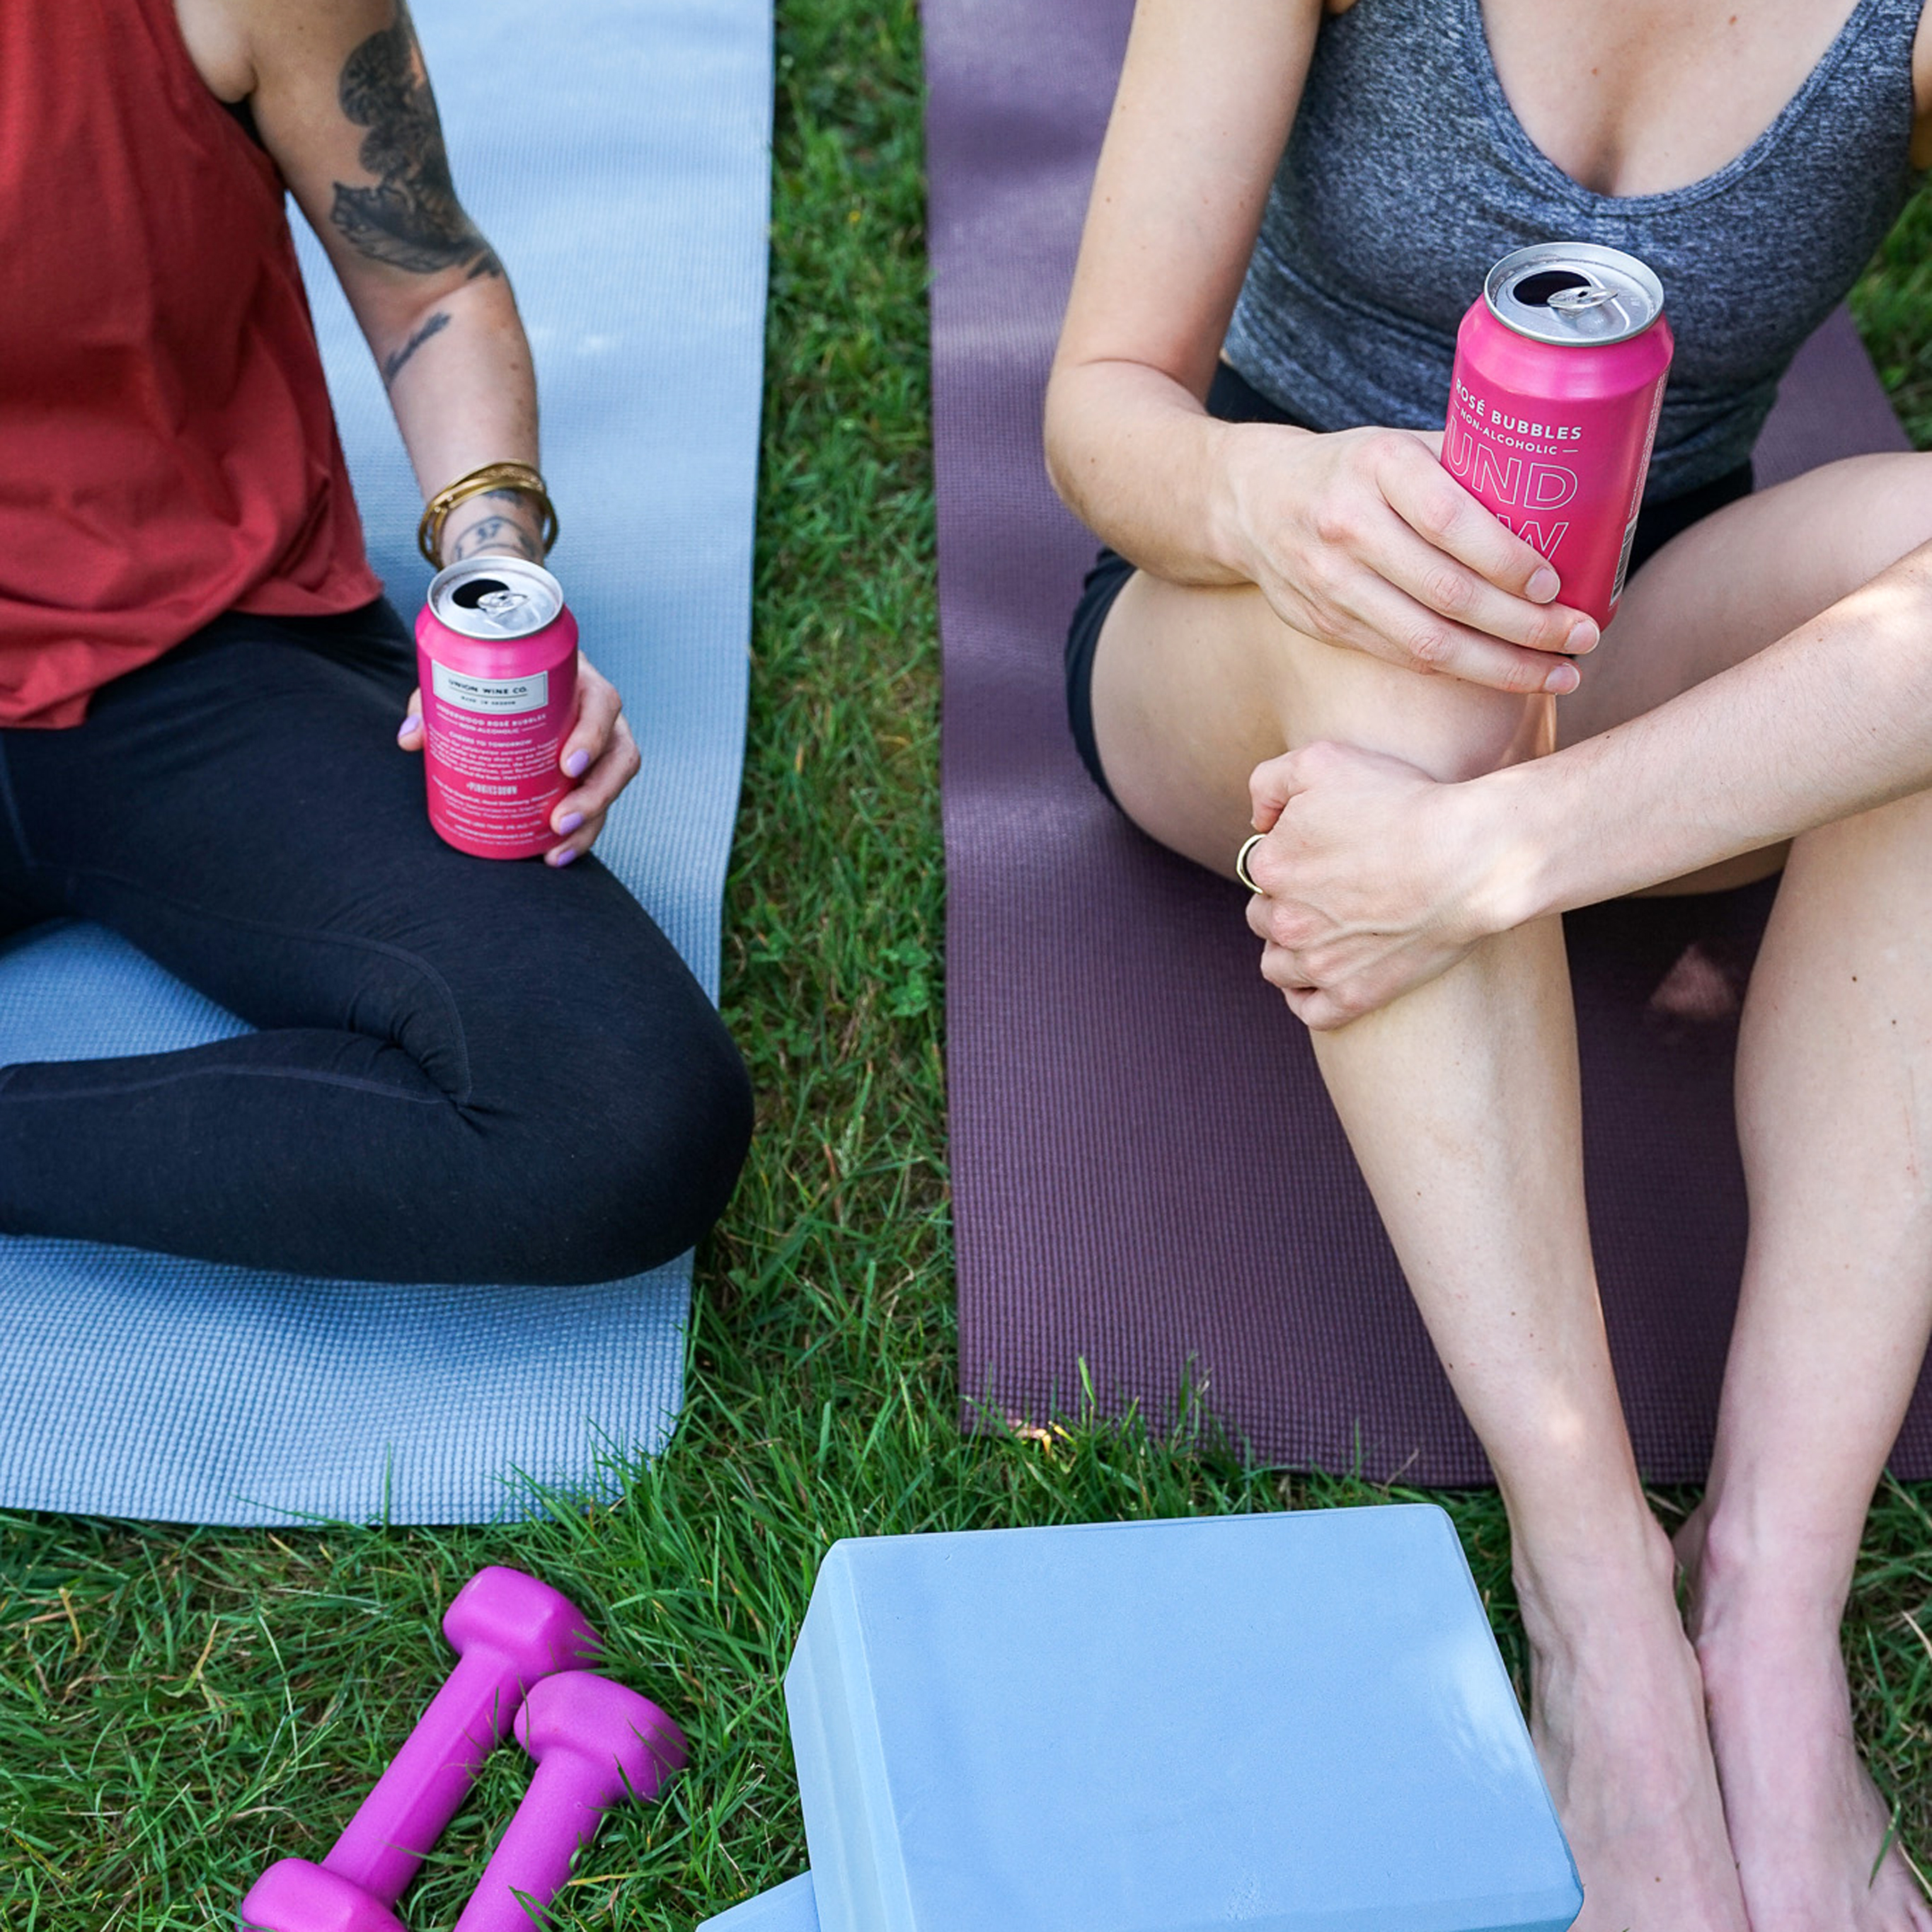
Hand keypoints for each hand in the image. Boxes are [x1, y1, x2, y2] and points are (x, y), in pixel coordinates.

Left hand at [396, 652, 640, 867]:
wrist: (508, 681)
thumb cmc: (494, 679)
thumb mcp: (466, 682)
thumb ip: (437, 701)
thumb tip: (410, 737)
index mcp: (577, 681)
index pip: (602, 703)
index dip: (593, 734)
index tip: (567, 765)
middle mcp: (598, 715)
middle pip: (619, 753)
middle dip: (596, 793)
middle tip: (558, 821)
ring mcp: (601, 747)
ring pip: (614, 784)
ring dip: (592, 819)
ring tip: (557, 847)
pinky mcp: (591, 774)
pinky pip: (600, 806)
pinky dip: (582, 834)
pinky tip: (555, 855)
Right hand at [1222, 422, 1598, 693]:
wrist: (1250, 501)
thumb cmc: (1351, 469)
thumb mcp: (1398, 446)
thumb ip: (1464, 469)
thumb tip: (1563, 500)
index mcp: (1376, 466)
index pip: (1448, 519)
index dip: (1506, 558)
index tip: (1555, 582)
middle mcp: (1347, 525)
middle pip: (1447, 592)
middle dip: (1525, 625)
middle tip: (1583, 636)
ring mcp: (1330, 583)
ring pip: (1426, 642)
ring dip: (1502, 665)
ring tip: (1560, 673)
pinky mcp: (1325, 625)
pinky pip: (1403, 658)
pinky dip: (1462, 672)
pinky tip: (1507, 675)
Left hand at [1241, 740, 1514, 1028]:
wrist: (1469, 856)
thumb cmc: (1402, 801)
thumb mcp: (1321, 759)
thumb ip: (1270, 781)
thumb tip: (1258, 820)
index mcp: (1269, 866)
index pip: (1259, 868)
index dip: (1290, 856)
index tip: (1327, 851)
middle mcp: (1284, 921)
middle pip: (1264, 918)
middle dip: (1287, 904)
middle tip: (1332, 890)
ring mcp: (1317, 965)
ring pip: (1278, 965)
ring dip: (1291, 951)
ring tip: (1325, 934)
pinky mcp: (1352, 996)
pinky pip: (1309, 1009)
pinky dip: (1307, 996)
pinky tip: (1322, 978)